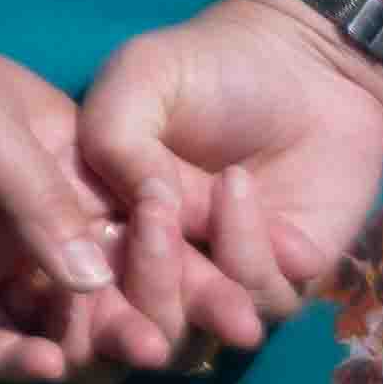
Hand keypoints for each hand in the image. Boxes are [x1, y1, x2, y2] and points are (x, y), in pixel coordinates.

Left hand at [0, 18, 170, 378]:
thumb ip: (47, 203)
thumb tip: (101, 282)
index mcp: (73, 169)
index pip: (146, 228)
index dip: (189, 265)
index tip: (241, 303)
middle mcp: (44, 223)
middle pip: (113, 288)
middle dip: (149, 315)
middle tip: (171, 344)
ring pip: (60, 326)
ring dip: (91, 345)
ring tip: (121, 355)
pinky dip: (18, 361)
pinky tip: (42, 368)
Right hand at [76, 0, 382, 351]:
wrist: (308, 66)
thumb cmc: (208, 65)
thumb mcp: (141, 77)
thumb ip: (116, 136)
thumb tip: (142, 210)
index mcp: (103, 211)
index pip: (77, 270)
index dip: (74, 283)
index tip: (91, 243)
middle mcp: (157, 256)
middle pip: (139, 315)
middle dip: (147, 287)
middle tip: (156, 224)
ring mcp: (220, 271)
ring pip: (203, 318)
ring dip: (204, 272)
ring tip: (226, 185)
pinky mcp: (283, 277)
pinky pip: (266, 296)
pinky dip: (256, 249)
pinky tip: (246, 190)